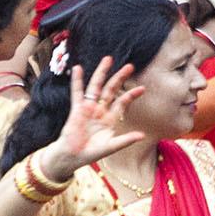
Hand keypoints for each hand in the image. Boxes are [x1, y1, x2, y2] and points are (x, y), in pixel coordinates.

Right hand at [45, 56, 147, 172]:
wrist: (72, 157)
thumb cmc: (91, 153)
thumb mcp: (110, 147)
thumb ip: (125, 140)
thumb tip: (142, 135)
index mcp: (110, 119)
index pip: (123, 102)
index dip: (131, 95)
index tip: (142, 88)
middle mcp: (100, 110)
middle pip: (111, 90)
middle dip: (119, 78)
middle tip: (129, 66)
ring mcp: (88, 108)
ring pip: (96, 87)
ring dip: (101, 73)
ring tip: (108, 59)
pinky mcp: (77, 109)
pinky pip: (77, 92)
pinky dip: (77, 81)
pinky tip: (78, 69)